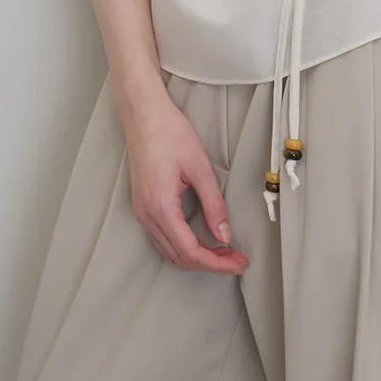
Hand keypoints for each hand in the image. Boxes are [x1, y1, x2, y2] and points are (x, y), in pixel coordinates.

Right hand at [124, 83, 237, 274]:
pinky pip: (162, 240)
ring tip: (223, 252)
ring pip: (169, 252)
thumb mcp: (200, 168)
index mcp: (162, 207)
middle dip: (210, 264)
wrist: (142, 115)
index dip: (217, 263)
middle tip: (236, 259)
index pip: (191, 252)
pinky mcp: (142, 207)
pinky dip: (183, 247)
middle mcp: (147, 215)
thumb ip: (214, 205)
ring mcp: (142, 212)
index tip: (238, 262)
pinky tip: (201, 240)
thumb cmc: (169, 133)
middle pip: (180, 258)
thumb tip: (224, 235)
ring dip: (196, 258)